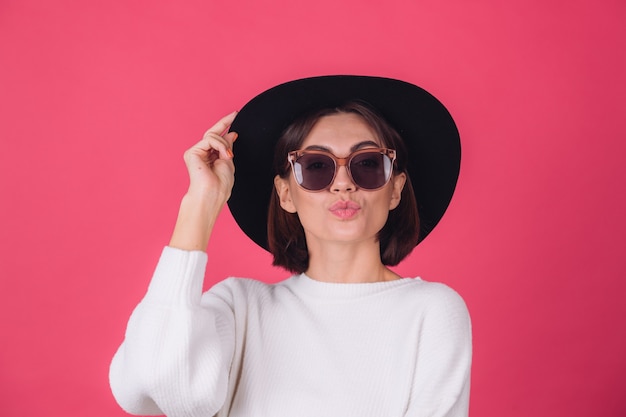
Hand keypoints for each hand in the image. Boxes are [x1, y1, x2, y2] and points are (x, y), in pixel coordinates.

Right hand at [169, 112, 238, 251]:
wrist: (212, 194)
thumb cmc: (221, 184)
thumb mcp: (229, 161)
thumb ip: (227, 146)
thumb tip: (231, 133)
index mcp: (211, 157)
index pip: (217, 138)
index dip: (225, 126)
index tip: (234, 116)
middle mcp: (202, 154)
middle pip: (213, 133)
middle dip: (224, 123)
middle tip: (235, 113)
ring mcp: (196, 153)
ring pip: (213, 136)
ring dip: (224, 144)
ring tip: (228, 156)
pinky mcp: (191, 152)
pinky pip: (209, 139)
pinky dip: (219, 145)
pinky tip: (223, 155)